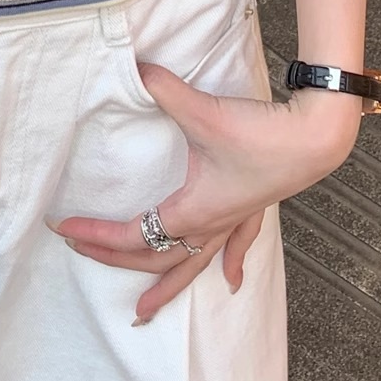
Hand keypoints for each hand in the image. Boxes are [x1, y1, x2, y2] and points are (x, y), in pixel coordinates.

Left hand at [52, 65, 360, 324]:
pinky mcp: (254, 207)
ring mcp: (234, 221)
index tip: (65, 228)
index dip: (97, 234)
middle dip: (117, 261)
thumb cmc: (261, 134)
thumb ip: (164, 90)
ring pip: (194, 264)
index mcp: (192, 212)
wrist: (315, 137)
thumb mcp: (203, 112)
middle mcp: (211, 225)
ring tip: (145, 312)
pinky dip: (229, 264)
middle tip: (83, 256)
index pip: (133, 234)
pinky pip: (236, 245)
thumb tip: (135, 68)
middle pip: (157, 258)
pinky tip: (232, 282)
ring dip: (167, 287)